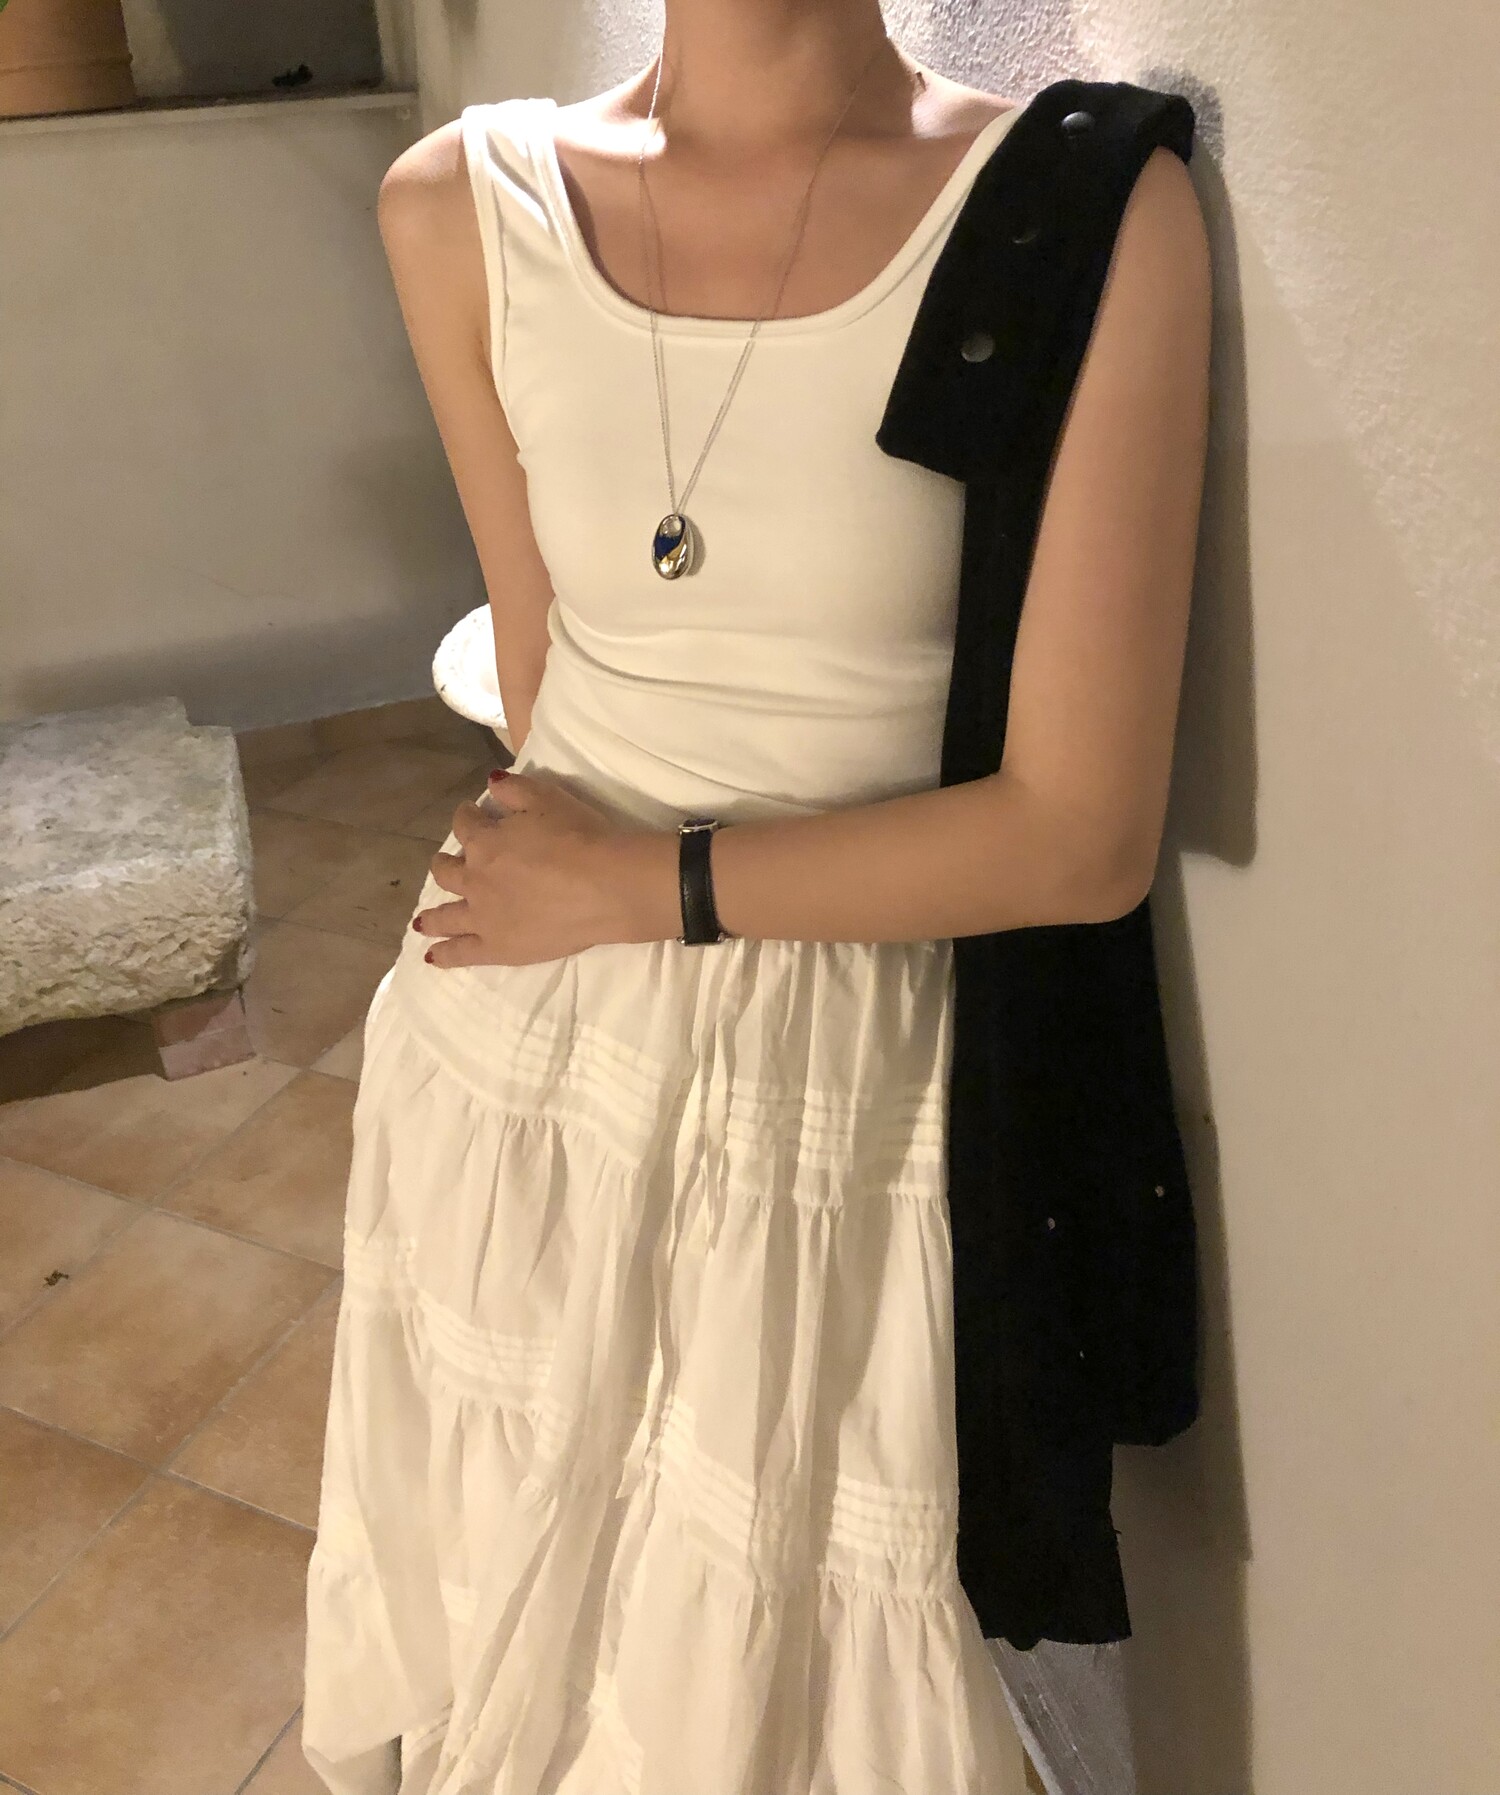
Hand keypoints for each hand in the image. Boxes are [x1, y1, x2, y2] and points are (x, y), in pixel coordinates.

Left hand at [413, 771, 645, 966]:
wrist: (604, 885)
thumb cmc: (579, 837)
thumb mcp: (547, 798)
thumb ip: (514, 789)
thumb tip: (490, 785)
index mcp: (484, 842)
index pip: (464, 824)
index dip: (467, 816)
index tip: (472, 814)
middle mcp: (475, 880)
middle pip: (447, 871)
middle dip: (445, 863)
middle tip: (448, 863)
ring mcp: (482, 918)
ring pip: (445, 916)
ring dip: (432, 915)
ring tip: (422, 921)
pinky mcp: (497, 948)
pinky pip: (462, 953)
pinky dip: (445, 954)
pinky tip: (432, 956)